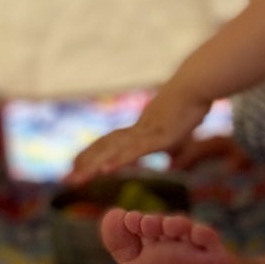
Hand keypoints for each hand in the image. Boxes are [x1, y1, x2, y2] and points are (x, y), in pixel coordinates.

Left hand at [69, 82, 211, 183]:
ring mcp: (147, 132)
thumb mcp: (181, 131)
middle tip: (66, 180)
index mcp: (141, 127)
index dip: (92, 153)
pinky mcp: (159, 136)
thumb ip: (173, 147)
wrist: (198, 83)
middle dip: (85, 164)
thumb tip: (171, 161)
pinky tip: (106, 171)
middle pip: (106, 147)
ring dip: (95, 167)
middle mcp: (138, 129)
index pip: (110, 141)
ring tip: (78, 180)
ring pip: (116, 151)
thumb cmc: (192, 103)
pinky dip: (120, 160)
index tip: (74, 165)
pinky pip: (136, 151)